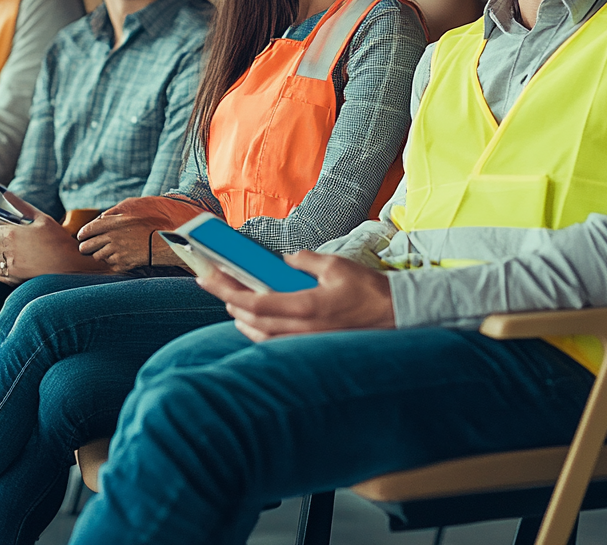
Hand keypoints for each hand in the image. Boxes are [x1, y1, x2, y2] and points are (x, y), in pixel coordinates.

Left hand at [0, 194, 105, 282]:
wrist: (70, 266)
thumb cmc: (58, 241)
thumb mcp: (42, 219)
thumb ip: (21, 206)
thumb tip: (7, 194)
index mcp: (10, 235)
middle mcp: (6, 252)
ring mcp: (9, 268)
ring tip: (3, 249)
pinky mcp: (14, 280)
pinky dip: (0, 267)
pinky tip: (11, 261)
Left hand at [76, 196, 204, 271]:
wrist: (163, 241)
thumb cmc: (149, 224)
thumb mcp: (130, 212)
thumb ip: (112, 214)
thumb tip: (99, 218)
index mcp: (111, 224)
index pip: (87, 230)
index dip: (82, 234)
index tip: (82, 237)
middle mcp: (110, 238)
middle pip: (86, 247)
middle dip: (86, 247)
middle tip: (89, 247)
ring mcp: (115, 252)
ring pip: (97, 257)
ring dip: (101, 254)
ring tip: (111, 250)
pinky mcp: (121, 263)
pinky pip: (110, 264)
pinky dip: (113, 261)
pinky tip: (122, 256)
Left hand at [197, 252, 394, 341]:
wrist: (396, 316)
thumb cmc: (368, 291)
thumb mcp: (336, 266)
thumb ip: (306, 260)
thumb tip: (287, 260)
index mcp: (307, 307)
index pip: (257, 304)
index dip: (229, 292)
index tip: (209, 278)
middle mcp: (303, 330)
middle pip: (253, 321)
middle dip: (229, 301)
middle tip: (213, 284)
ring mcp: (308, 342)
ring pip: (262, 336)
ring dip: (242, 319)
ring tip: (231, 301)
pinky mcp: (313, 347)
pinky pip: (277, 343)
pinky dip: (260, 331)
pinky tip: (256, 321)